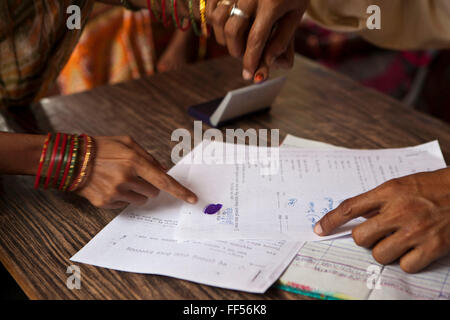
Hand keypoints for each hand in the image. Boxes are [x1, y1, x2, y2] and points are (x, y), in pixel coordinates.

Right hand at [76, 136, 197, 208]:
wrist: (71, 159)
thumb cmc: (102, 147)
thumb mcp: (127, 143)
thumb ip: (148, 157)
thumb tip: (163, 171)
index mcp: (134, 162)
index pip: (163, 181)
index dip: (180, 191)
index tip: (193, 199)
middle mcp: (126, 178)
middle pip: (153, 192)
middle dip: (149, 186)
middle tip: (135, 176)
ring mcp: (115, 192)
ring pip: (140, 200)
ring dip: (136, 192)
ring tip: (120, 179)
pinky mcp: (105, 202)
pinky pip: (124, 204)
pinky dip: (121, 196)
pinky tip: (109, 185)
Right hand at [207, 0, 308, 81]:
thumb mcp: (296, 14)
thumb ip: (283, 39)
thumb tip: (267, 62)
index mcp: (271, 3)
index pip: (256, 39)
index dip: (250, 60)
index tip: (248, 74)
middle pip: (233, 31)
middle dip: (235, 50)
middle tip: (242, 56)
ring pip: (218, 19)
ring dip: (223, 36)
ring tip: (235, 41)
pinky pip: (212, 7)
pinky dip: (215, 20)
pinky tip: (226, 24)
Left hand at [314, 168, 449, 272]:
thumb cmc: (433, 186)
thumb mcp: (401, 185)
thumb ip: (378, 200)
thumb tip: (356, 217)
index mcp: (389, 191)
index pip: (350, 208)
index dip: (330, 220)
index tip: (319, 229)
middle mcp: (400, 211)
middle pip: (360, 237)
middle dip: (365, 239)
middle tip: (377, 234)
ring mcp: (416, 230)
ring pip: (380, 254)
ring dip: (385, 251)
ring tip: (399, 240)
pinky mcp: (433, 247)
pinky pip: (405, 266)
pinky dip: (407, 262)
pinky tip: (415, 250)